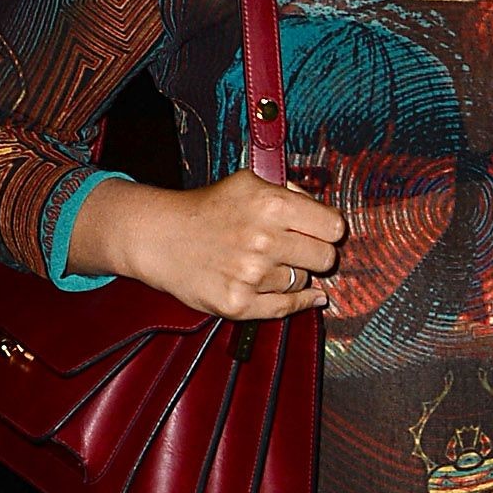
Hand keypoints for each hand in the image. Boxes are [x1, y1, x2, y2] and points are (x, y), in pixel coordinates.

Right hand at [69, 169, 345, 317]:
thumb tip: (329, 222)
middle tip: (298, 251)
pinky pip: (286, 308)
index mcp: (272, 204)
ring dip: (292, 274)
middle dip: (315, 254)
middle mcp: (264, 240)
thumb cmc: (209, 209)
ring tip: (266, 263)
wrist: (160, 236)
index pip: (333, 228)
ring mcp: (251, 275)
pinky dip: (299, 303)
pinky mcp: (238, 304)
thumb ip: (291, 196)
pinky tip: (307, 297)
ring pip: (302, 282)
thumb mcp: (249, 184)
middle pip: (325, 259)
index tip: (318, 232)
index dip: (327, 230)